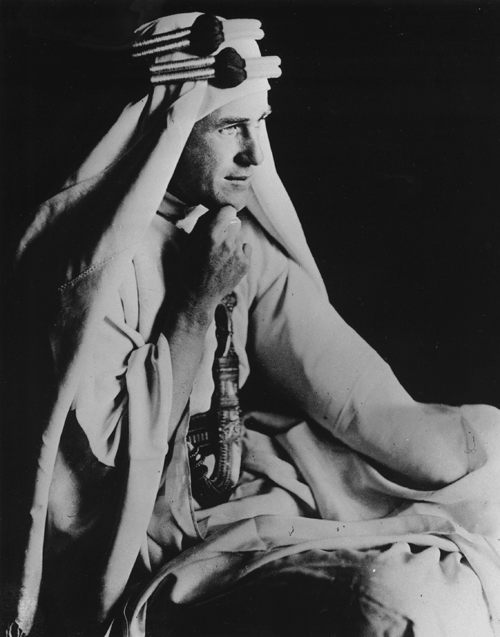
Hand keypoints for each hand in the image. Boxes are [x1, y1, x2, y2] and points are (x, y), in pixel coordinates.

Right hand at [176, 206, 251, 323]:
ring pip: (240, 236)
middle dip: (227, 227)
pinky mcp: (245, 264)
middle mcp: (227, 243)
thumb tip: (214, 211)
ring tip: (221, 253)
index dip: (223, 213)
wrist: (198, 295)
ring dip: (232, 240)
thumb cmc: (189, 267)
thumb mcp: (189, 242)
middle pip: (235, 222)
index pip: (228, 210)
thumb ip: (203, 223)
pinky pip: (246, 247)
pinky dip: (239, 251)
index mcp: (211, 235)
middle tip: (218, 238)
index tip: (220, 218)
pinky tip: (228, 260)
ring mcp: (238, 254)